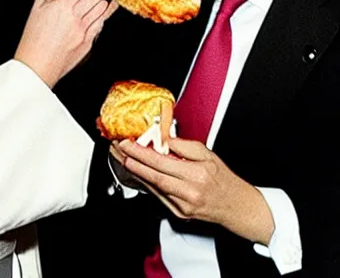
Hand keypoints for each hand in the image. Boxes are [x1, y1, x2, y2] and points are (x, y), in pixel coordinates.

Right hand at [14, 0, 117, 87]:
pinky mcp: (88, 43)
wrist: (37, 67)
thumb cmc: (33, 40)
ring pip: (103, 10)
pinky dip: (102, 16)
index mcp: (62, 6)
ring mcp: (84, 31)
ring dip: (106, 1)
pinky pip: (100, 25)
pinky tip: (103, 12)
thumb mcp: (36, 9)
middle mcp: (76, 18)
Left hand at [117, 138, 274, 244]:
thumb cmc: (223, 179)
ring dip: (135, 171)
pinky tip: (137, 172)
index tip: (127, 143)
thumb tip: (164, 138)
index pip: (161, 162)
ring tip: (122, 157)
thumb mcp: (207, 154)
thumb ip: (184, 146)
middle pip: (153, 176)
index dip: (141, 152)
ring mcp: (182, 205)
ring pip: (152, 186)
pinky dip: (146, 182)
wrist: (236, 206)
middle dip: (132, 161)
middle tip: (117, 149)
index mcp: (197, 174)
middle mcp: (188, 192)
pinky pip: (158, 195)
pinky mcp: (178, 213)